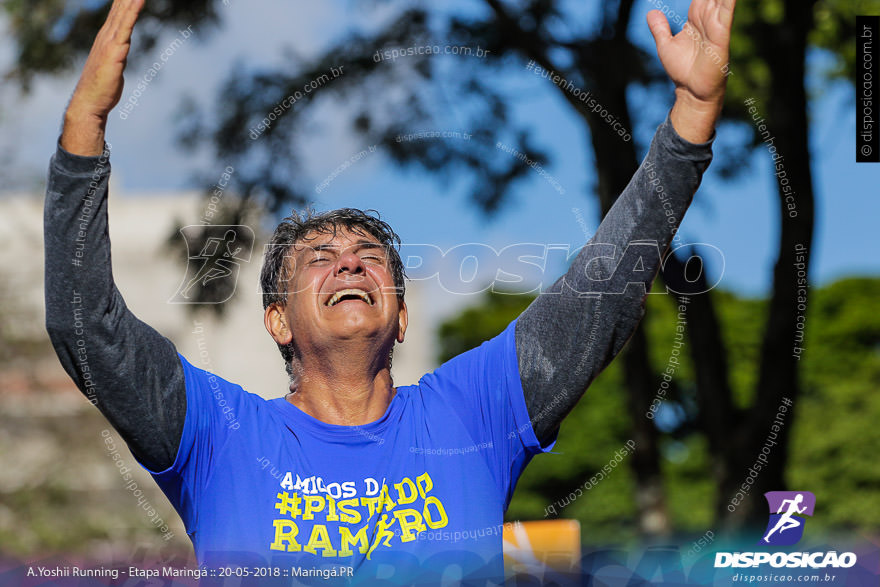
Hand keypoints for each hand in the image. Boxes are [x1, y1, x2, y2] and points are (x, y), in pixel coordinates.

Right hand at [61, 0, 143, 155]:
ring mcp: (110, 42)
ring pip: (123, 13)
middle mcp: (106, 36)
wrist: (90, 102)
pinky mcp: (115, 51)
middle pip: (120, 8)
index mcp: (106, 38)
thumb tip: (121, 53)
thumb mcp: (113, 65)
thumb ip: (118, 55)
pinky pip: (126, 27)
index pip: (118, 13)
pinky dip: (133, 12)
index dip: (125, 0)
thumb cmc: (101, 88)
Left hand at [647, 0, 735, 141]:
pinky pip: (727, 11)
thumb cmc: (682, 71)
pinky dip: (728, 0)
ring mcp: (717, 24)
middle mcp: (709, 17)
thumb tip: (651, 13)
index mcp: (697, 17)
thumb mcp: (665, 45)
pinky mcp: (721, 35)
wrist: (691, 92)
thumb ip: (660, 28)